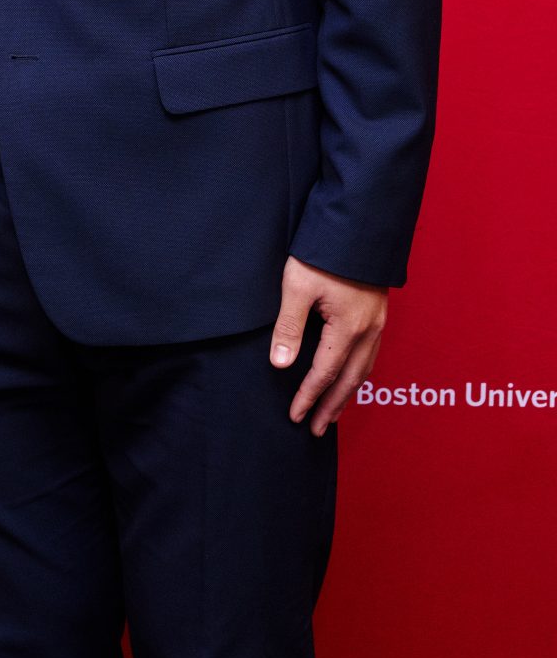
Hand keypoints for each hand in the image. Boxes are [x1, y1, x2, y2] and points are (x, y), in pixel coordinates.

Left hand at [271, 255, 387, 436]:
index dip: (309, 397)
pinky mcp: (377, 314)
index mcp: (348, 328)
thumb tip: (280, 364)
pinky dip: (357, 374)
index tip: (295, 416)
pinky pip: (370, 355)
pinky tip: (348, 378)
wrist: (356, 228)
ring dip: (346, 394)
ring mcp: (377, 324)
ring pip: (364, 369)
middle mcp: (369, 331)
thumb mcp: (296, 287)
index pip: (324, 373)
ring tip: (331, 413)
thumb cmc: (322, 254)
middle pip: (350, 380)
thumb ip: (288, 327)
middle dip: (332, 406)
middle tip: (316, 429)